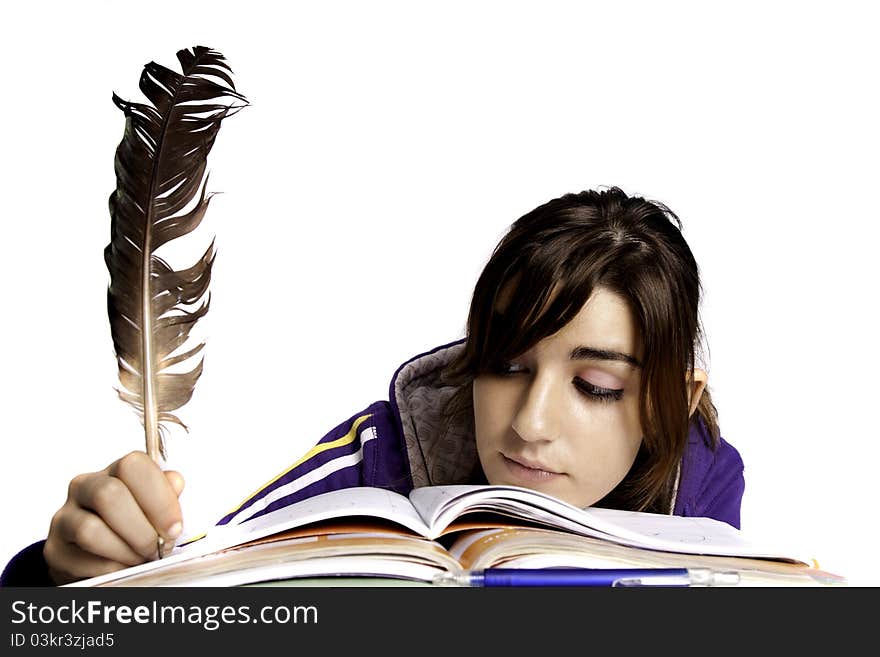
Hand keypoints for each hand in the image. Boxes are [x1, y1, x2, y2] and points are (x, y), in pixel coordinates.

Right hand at [44, 451, 184, 584]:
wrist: (94, 553)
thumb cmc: (132, 525)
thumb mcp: (152, 506)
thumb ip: (166, 494)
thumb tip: (175, 483)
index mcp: (114, 470)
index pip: (133, 465)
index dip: (159, 497)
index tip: (174, 527)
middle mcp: (84, 487)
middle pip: (109, 495)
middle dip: (142, 529)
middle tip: (159, 548)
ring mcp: (64, 517)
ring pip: (91, 530)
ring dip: (126, 551)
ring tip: (141, 559)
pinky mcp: (54, 550)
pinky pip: (83, 561)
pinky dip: (112, 568)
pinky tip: (124, 567)